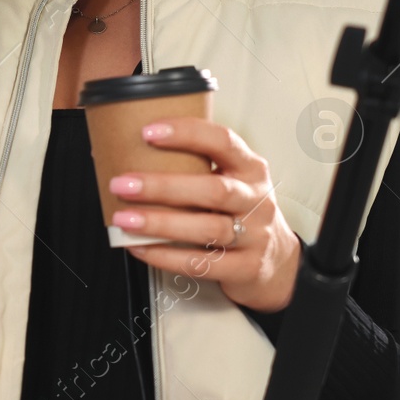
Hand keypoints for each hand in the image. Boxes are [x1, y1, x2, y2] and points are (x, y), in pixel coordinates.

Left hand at [110, 117, 301, 312]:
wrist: (278, 261)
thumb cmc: (242, 212)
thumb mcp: (234, 180)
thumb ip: (198, 167)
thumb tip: (129, 153)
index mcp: (251, 168)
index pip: (222, 141)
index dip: (187, 134)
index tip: (149, 132)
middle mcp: (256, 199)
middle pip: (212, 190)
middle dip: (163, 186)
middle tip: (122, 184)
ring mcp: (255, 235)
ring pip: (207, 228)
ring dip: (161, 223)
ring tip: (125, 219)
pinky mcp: (246, 268)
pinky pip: (202, 264)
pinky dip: (166, 256)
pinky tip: (140, 247)